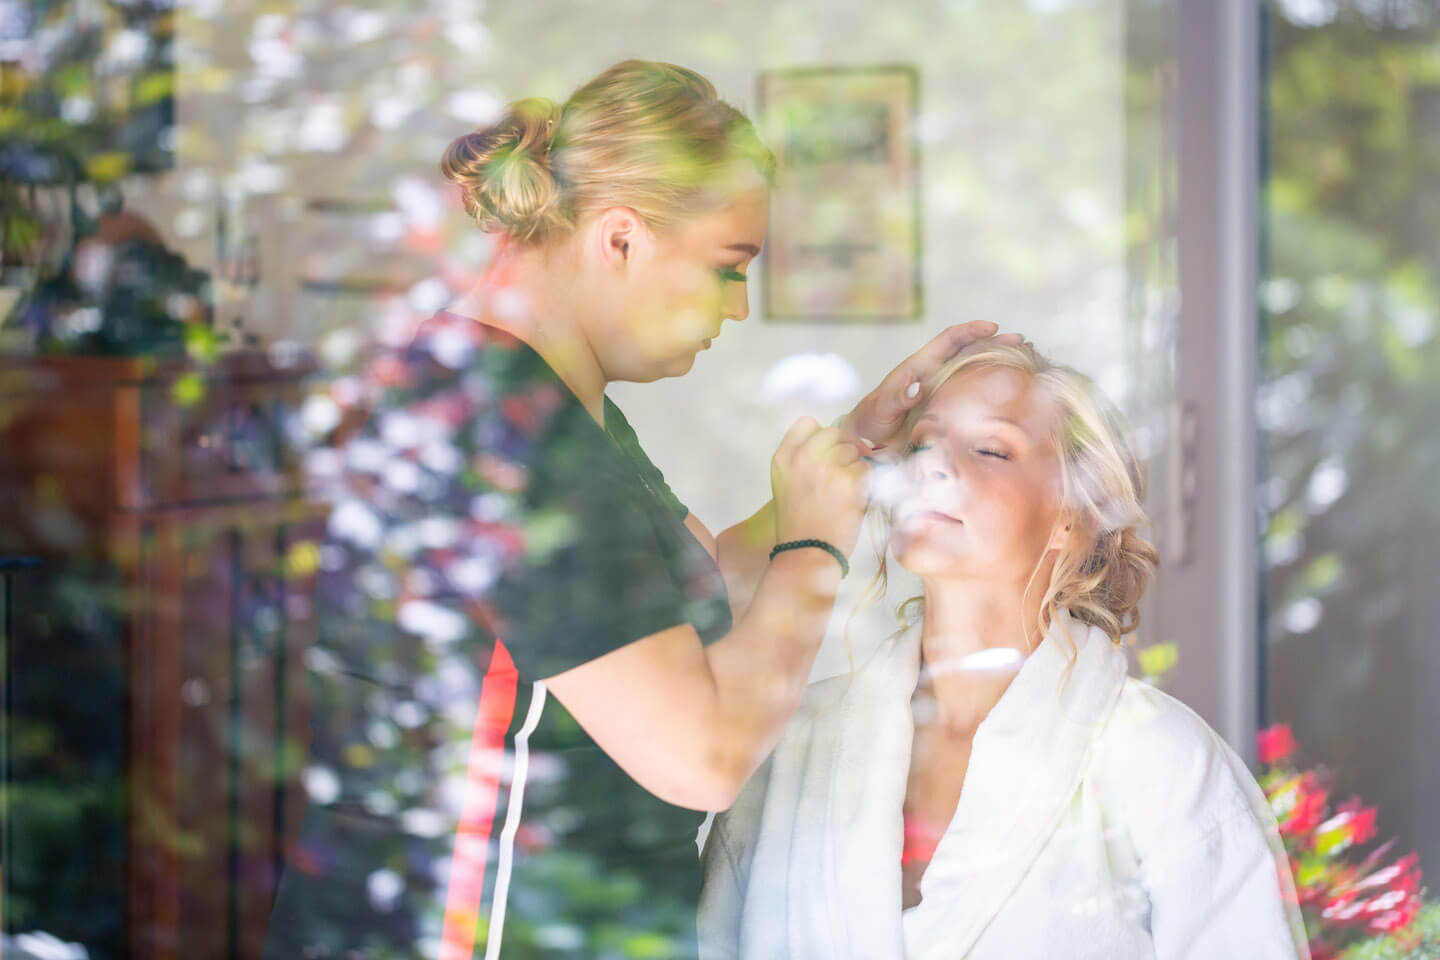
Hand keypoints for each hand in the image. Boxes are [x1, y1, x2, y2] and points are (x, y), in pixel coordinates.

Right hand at [770, 417, 869, 556]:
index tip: (826, 450)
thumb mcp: (786, 484)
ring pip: (854, 449)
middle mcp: (803, 458)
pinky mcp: (850, 482)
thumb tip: (836, 440)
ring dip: (855, 466)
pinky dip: (865, 483)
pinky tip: (853, 499)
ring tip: (844, 491)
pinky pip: (866, 469)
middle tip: (843, 471)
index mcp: (783, 457)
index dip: (821, 435)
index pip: (807, 423)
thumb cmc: (798, 523)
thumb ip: (802, 459)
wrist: (806, 553)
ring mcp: (827, 468)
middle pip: (834, 432)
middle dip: (844, 448)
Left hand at [841, 322, 1026, 450]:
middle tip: (1022, 341)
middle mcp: (933, 375)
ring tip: (1024, 361)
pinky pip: (971, 396)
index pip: (948, 341)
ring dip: (997, 364)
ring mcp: (941, 391)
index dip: (969, 331)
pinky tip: (1009, 395)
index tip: (993, 327)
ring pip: (973, 371)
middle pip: (968, 351)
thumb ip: (896, 398)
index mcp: (919, 368)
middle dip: (994, 343)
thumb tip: (917, 389)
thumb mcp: (880, 408)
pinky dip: (990, 391)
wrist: (865, 442)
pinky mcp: (945, 409)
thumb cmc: (870, 421)